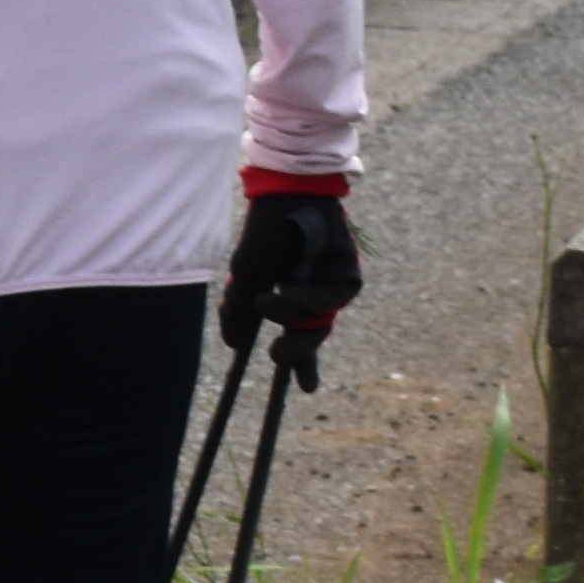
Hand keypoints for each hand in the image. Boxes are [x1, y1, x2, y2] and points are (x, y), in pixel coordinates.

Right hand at [223, 173, 362, 390]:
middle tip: (277, 356)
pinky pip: (333, 301)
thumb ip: (239, 308)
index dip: (302, 364)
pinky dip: (307, 301)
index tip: (306, 388)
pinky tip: (287, 291)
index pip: (298, 336)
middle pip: (313, 338)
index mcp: (292, 298)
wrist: (288, 194)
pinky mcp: (348, 273)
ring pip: (321, 323)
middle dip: (297, 354)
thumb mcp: (247, 273)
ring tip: (268, 303)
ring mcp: (333, 284)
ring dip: (291, 319)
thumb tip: (234, 345)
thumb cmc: (267, 230)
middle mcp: (316, 295)